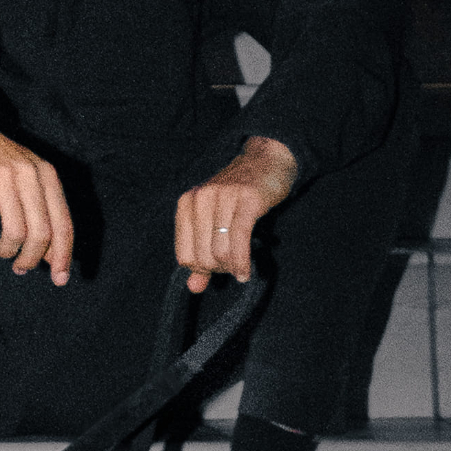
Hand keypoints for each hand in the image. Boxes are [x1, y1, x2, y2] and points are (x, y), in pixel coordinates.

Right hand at [0, 112, 72, 280]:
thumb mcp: (28, 182)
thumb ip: (43, 215)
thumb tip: (55, 259)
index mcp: (47, 175)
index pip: (63, 224)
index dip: (64, 256)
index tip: (60, 279)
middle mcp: (29, 174)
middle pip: (41, 232)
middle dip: (33, 259)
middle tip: (22, 268)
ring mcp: (3, 176)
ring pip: (15, 232)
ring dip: (9, 252)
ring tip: (3, 255)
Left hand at [174, 135, 298, 292]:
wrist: (265, 162)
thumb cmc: (237, 197)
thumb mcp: (213, 222)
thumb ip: (200, 256)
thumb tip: (193, 288)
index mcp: (186, 204)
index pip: (184, 256)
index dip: (202, 269)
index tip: (217, 268)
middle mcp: (200, 198)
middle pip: (202, 256)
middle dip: (219, 269)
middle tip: (233, 268)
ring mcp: (222, 197)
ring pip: (220, 250)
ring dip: (232, 267)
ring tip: (240, 268)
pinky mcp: (246, 199)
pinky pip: (239, 239)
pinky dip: (242, 262)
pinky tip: (246, 273)